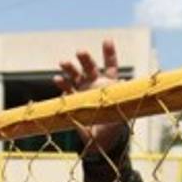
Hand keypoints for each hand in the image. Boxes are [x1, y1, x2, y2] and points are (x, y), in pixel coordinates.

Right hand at [52, 39, 125, 153]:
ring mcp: (83, 91)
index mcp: (110, 84)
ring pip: (75, 75)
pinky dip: (62, 84)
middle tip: (80, 52)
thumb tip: (124, 83)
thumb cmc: (114, 125)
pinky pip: (66, 90)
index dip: (109, 53)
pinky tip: (57, 79)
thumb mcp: (121, 112)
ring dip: (70, 68)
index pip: (110, 65)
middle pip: (90, 67)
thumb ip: (121, 98)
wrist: (100, 141)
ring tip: (63, 62)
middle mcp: (95, 84)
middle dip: (85, 59)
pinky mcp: (73, 101)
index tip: (107, 40)